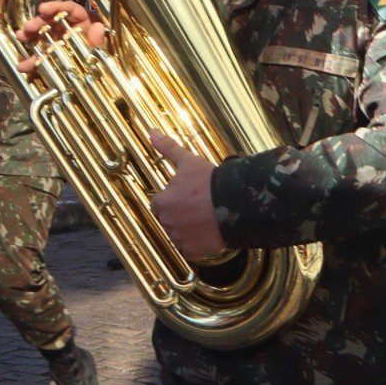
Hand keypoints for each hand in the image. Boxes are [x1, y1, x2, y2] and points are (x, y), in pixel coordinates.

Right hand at [15, 1, 107, 74]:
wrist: (105, 77)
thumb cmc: (106, 56)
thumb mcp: (104, 49)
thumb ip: (100, 41)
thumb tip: (98, 28)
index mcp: (85, 22)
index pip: (70, 9)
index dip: (56, 6)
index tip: (42, 8)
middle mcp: (70, 29)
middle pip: (53, 21)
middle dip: (38, 23)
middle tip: (27, 28)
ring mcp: (61, 41)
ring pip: (44, 36)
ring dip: (31, 37)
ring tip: (20, 37)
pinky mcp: (55, 55)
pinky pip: (43, 56)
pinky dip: (33, 61)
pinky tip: (23, 66)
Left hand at [148, 132, 226, 259]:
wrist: (235, 202)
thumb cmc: (210, 181)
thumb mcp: (188, 161)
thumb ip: (168, 148)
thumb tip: (150, 132)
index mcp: (162, 202)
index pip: (160, 203)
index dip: (174, 199)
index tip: (188, 197)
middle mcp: (167, 222)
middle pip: (169, 220)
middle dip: (181, 215)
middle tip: (199, 207)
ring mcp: (180, 239)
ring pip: (179, 236)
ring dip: (189, 230)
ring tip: (206, 219)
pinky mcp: (194, 251)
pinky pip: (191, 250)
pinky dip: (197, 244)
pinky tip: (208, 232)